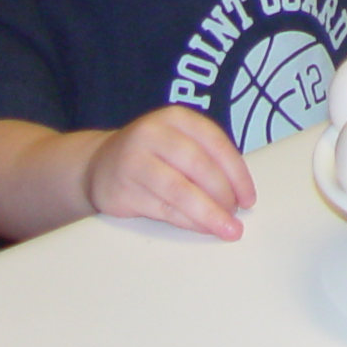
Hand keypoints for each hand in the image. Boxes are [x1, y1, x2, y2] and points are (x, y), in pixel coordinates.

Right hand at [82, 106, 257, 239]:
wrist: (98, 165)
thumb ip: (207, 158)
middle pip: (199, 167)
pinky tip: (202, 228)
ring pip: (181, 191)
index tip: (249, 198)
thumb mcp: (178, 142)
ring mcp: (135, 161)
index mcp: (175, 118)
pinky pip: (163, 209)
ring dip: (208, 213)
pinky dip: (188, 222)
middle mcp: (154, 134)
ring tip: (226, 228)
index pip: (216, 143)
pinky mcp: (123, 190)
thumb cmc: (151, 155)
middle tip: (236, 215)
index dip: (237, 174)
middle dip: (223, 195)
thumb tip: (240, 194)